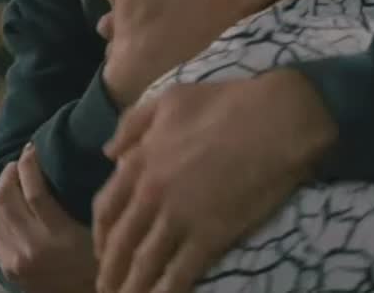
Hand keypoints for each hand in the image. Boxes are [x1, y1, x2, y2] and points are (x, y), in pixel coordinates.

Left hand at [0, 144, 96, 292]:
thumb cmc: (98, 260)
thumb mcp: (99, 230)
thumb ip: (91, 199)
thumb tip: (96, 156)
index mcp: (61, 237)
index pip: (35, 193)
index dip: (29, 166)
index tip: (31, 149)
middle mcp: (33, 248)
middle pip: (7, 200)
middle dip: (10, 174)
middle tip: (17, 163)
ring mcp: (16, 260)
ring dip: (1, 191)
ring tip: (11, 180)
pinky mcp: (6, 268)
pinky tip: (3, 204)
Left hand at [92, 69, 336, 292]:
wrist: (274, 120)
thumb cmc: (223, 103)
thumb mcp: (166, 100)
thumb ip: (132, 125)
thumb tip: (108, 153)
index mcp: (138, 162)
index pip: (106, 209)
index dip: (100, 236)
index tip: (102, 252)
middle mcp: (151, 194)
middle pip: (120, 242)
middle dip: (110, 271)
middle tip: (108, 289)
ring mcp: (179, 217)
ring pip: (144, 262)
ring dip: (131, 287)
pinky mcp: (210, 235)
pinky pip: (179, 272)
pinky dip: (165, 292)